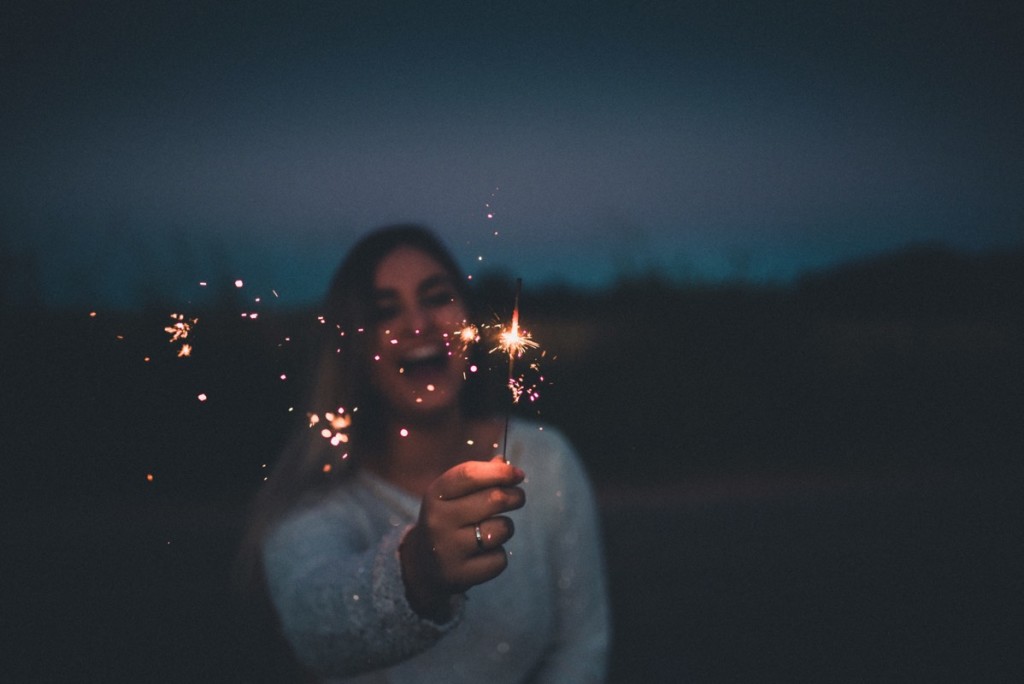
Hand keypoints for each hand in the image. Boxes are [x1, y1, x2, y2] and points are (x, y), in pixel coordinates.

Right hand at [400, 455, 525, 619]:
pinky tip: (484, 554)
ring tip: (495, 529)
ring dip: (506, 528)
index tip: (518, 474)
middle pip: (494, 499)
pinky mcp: (460, 575)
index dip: (500, 472)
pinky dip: (498, 555)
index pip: (470, 474)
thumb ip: (479, 477)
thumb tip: (506, 465)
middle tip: (518, 498)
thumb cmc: (449, 519)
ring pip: (501, 529)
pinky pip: (499, 559)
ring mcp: (448, 549)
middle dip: (515, 496)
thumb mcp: (454, 495)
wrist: (423, 565)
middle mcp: (438, 520)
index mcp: (436, 495)